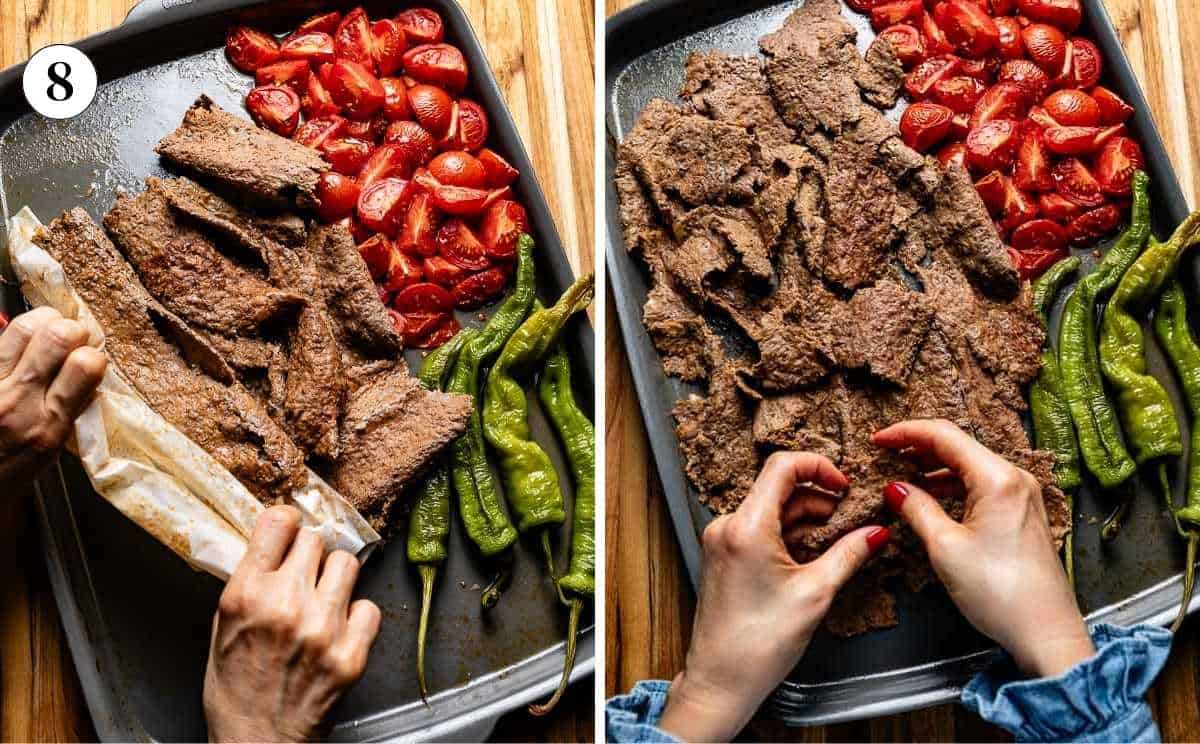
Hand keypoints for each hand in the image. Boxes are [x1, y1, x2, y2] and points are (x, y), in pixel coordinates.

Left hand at [0, 307, 105, 483]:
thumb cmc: (9, 469)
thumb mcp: (51, 449)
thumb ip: (71, 410)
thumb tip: (91, 370)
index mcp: (48, 426)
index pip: (85, 366)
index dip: (93, 352)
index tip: (90, 357)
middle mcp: (17, 403)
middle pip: (55, 336)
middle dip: (71, 329)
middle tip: (70, 338)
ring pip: (22, 328)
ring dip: (42, 322)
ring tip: (44, 332)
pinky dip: (14, 338)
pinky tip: (18, 349)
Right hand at [204, 506, 380, 742]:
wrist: (258, 742)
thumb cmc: (235, 689)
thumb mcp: (221, 627)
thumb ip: (249, 581)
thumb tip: (274, 543)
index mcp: (246, 595)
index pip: (279, 523)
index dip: (286, 524)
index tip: (289, 532)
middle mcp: (285, 605)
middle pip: (316, 540)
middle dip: (309, 555)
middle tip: (303, 576)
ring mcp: (323, 629)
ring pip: (347, 564)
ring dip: (335, 579)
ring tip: (322, 601)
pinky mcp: (351, 654)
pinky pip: (369, 606)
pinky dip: (357, 617)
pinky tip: (339, 631)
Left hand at [658, 452, 888, 741]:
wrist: (720, 680)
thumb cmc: (759, 644)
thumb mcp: (816, 593)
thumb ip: (849, 554)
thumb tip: (876, 532)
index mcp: (746, 526)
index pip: (782, 466)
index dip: (819, 467)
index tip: (845, 486)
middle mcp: (728, 526)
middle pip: (780, 489)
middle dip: (820, 500)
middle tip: (853, 519)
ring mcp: (723, 540)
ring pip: (772, 510)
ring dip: (807, 519)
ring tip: (840, 540)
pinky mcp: (725, 556)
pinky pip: (761, 530)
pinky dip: (790, 536)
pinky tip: (815, 555)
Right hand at [874, 419, 1093, 678]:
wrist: (1046, 632)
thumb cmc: (999, 592)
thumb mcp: (945, 548)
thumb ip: (917, 510)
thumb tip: (896, 488)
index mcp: (997, 478)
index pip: (944, 435)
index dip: (906, 433)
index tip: (877, 439)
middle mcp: (1014, 479)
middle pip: (959, 446)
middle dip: (919, 447)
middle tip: (885, 453)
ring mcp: (1022, 496)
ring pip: (970, 466)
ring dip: (934, 467)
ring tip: (902, 475)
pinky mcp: (1022, 514)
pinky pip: (982, 486)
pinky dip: (953, 485)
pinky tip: (932, 497)